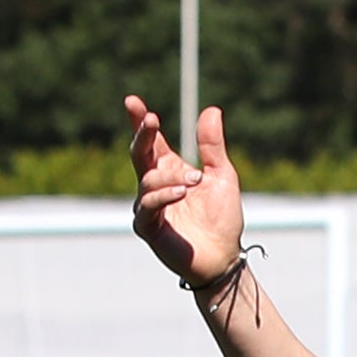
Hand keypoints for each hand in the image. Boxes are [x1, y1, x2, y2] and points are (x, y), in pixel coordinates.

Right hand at [124, 96, 243, 294]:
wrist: (224, 256)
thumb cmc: (222, 218)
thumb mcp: (221, 175)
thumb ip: (212, 146)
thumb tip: (211, 109)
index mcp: (170, 170)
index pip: (150, 141)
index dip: (139, 121)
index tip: (132, 101)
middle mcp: (155, 186)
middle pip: (139, 153)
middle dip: (142, 134)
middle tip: (152, 119)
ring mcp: (149, 207)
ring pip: (147, 179)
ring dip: (171, 175)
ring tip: (195, 180)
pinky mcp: (148, 227)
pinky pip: (148, 206)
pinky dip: (164, 195)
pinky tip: (181, 191)